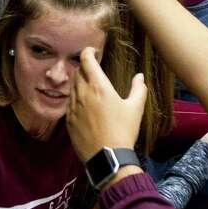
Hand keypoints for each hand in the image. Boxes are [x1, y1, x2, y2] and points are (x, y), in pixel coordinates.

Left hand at [66, 45, 146, 160]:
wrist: (108, 157)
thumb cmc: (124, 131)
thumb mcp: (136, 108)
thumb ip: (138, 88)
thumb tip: (139, 76)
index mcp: (99, 87)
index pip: (86, 60)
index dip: (88, 52)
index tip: (93, 51)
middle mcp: (83, 94)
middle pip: (78, 72)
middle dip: (85, 67)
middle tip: (94, 69)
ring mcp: (73, 107)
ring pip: (72, 87)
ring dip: (80, 82)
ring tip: (90, 87)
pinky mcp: (68, 120)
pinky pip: (69, 103)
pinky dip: (76, 98)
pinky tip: (85, 104)